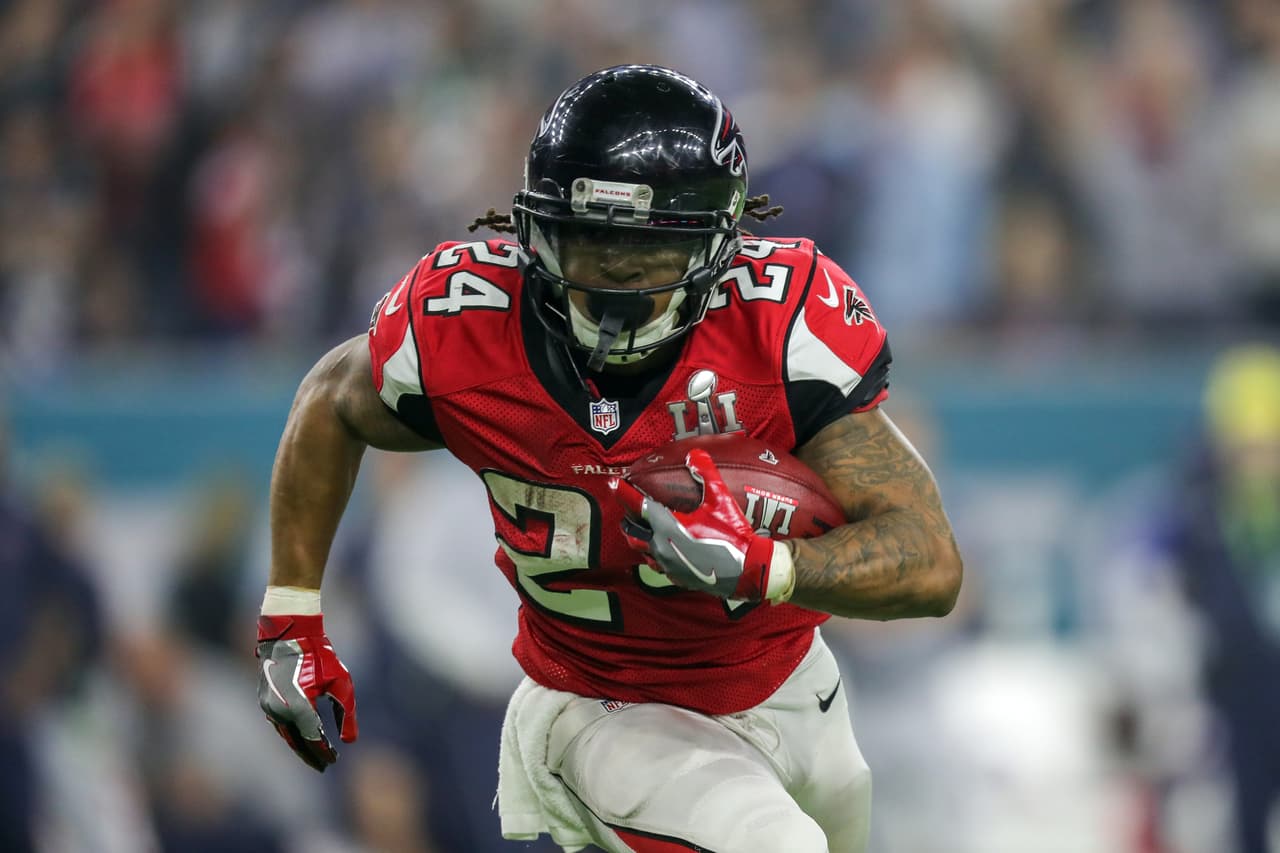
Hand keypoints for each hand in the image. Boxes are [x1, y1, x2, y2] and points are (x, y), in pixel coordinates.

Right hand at [256, 614, 357, 771]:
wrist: (288, 635)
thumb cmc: (319, 655)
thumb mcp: (340, 682)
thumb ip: (346, 713)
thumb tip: (350, 740)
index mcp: (299, 706)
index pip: (312, 739)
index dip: (324, 752)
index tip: (334, 761)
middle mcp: (279, 710)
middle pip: (296, 742)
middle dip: (310, 755)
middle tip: (324, 767)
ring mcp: (268, 706)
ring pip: (285, 734)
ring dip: (299, 746)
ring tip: (314, 756)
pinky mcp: (264, 701)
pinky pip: (279, 724)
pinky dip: (291, 733)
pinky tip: (301, 738)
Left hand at [609, 448, 794, 602]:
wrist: (746, 569)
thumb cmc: (732, 534)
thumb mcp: (720, 499)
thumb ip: (706, 473)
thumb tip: (695, 454)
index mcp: (667, 525)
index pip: (637, 505)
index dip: (624, 492)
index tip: (617, 484)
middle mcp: (660, 545)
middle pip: (631, 531)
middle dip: (627, 518)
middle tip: (629, 508)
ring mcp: (666, 564)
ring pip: (640, 550)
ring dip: (638, 537)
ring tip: (641, 528)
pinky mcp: (675, 577)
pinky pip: (656, 565)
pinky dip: (653, 554)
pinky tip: (661, 549)